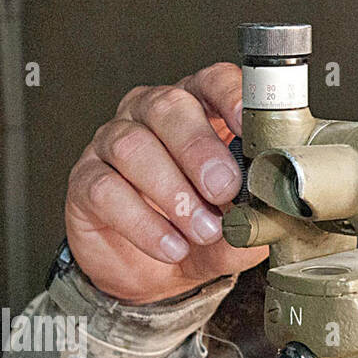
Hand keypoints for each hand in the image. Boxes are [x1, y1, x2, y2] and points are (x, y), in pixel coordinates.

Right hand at [64, 63, 267, 303]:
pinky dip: (143, 223)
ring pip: (133, 146)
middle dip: (200, 149)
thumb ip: (258, 210)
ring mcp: (114, 143)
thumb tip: (272, 208)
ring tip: (204, 229)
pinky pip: (106, 189)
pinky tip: (172, 246)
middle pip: (169, 107)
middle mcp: (153, 115)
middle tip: (224, 189)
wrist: (161, 276)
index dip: (232, 97)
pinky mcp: (86, 181)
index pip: (214, 81)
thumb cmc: (207, 231)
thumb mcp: (243, 222)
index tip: (250, 125)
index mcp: (201, 109)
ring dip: (173, 192)